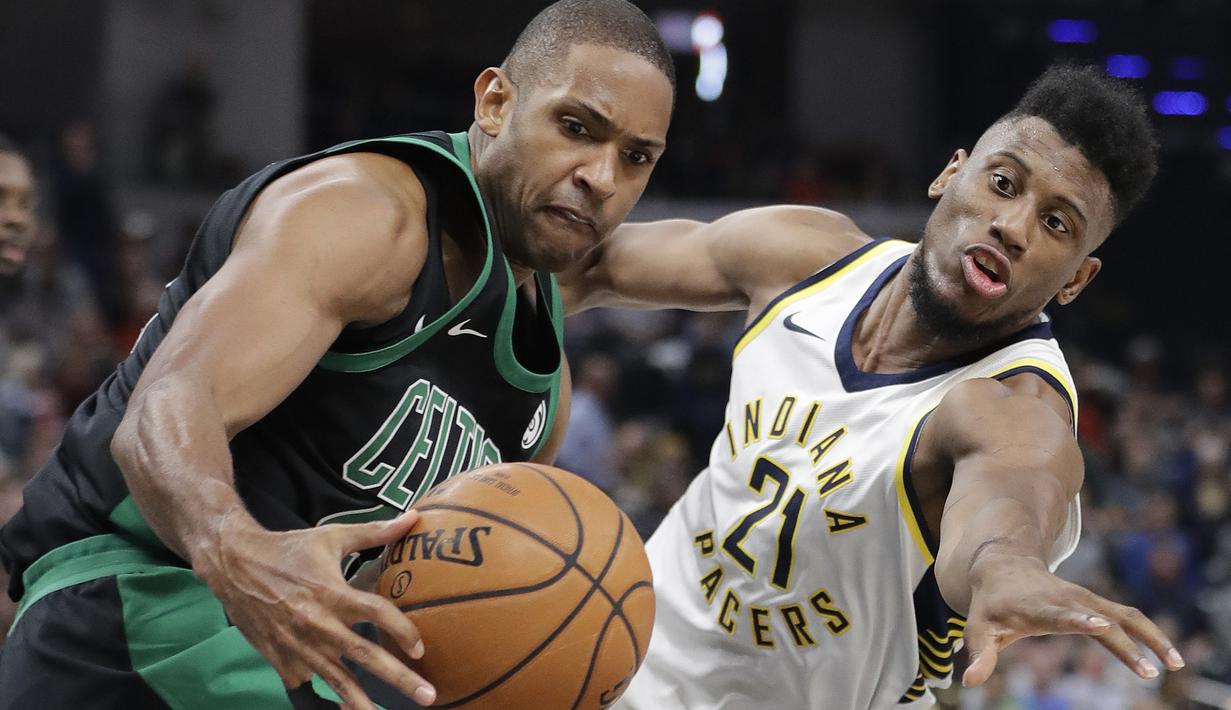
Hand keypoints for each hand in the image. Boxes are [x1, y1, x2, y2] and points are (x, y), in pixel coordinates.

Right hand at [193, 509, 435, 708]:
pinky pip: (309, 685)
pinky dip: (326, 697)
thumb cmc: (289, 549)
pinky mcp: (282, 661)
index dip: (403, 631)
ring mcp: (299, 647)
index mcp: (333, 593)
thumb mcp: (332, 537)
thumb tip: (414, 517)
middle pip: (366, 656)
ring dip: (364, 702)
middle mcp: (319, 624)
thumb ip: (376, 532)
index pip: (378, 615)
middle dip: (399, 679)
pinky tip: (344, 707)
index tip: (420, 649)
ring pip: (338, 681)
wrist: (234, 566)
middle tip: (427, 696)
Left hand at [961, 553, 1184, 687]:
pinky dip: (1150, 634)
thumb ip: (979, 655)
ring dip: (1152, 637)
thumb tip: (969, 681)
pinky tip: (1168, 657)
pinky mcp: (1096, 603)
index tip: (1100, 626)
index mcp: (1038, 607)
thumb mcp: (978, 628)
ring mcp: (1086, 599)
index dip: (1079, 620)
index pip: (1060, 613)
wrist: (1003, 566)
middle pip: (1103, 619)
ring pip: (1125, 615)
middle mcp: (1067, 601)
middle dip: (1126, 644)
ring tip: (1176, 665)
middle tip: (1148, 672)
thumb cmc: (990, 604)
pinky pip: (1129, 617)